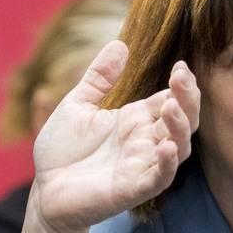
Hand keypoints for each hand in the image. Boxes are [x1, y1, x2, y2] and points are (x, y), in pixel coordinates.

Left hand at [28, 41, 198, 232]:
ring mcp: (141, 166)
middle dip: (187, 100)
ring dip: (179, 128)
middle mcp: (144, 142)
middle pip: (182, 121)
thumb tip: (119, 43)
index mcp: (135, 120)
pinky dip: (166, 164)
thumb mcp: (78, 105)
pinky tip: (166, 147)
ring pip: (178, 149)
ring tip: (171, 108)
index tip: (180, 66)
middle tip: (181, 79)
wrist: (44, 189)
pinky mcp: (132, 190)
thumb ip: (99, 78)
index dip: (180, 85)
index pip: (169, 99)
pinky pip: (158, 178)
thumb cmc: (62, 150)